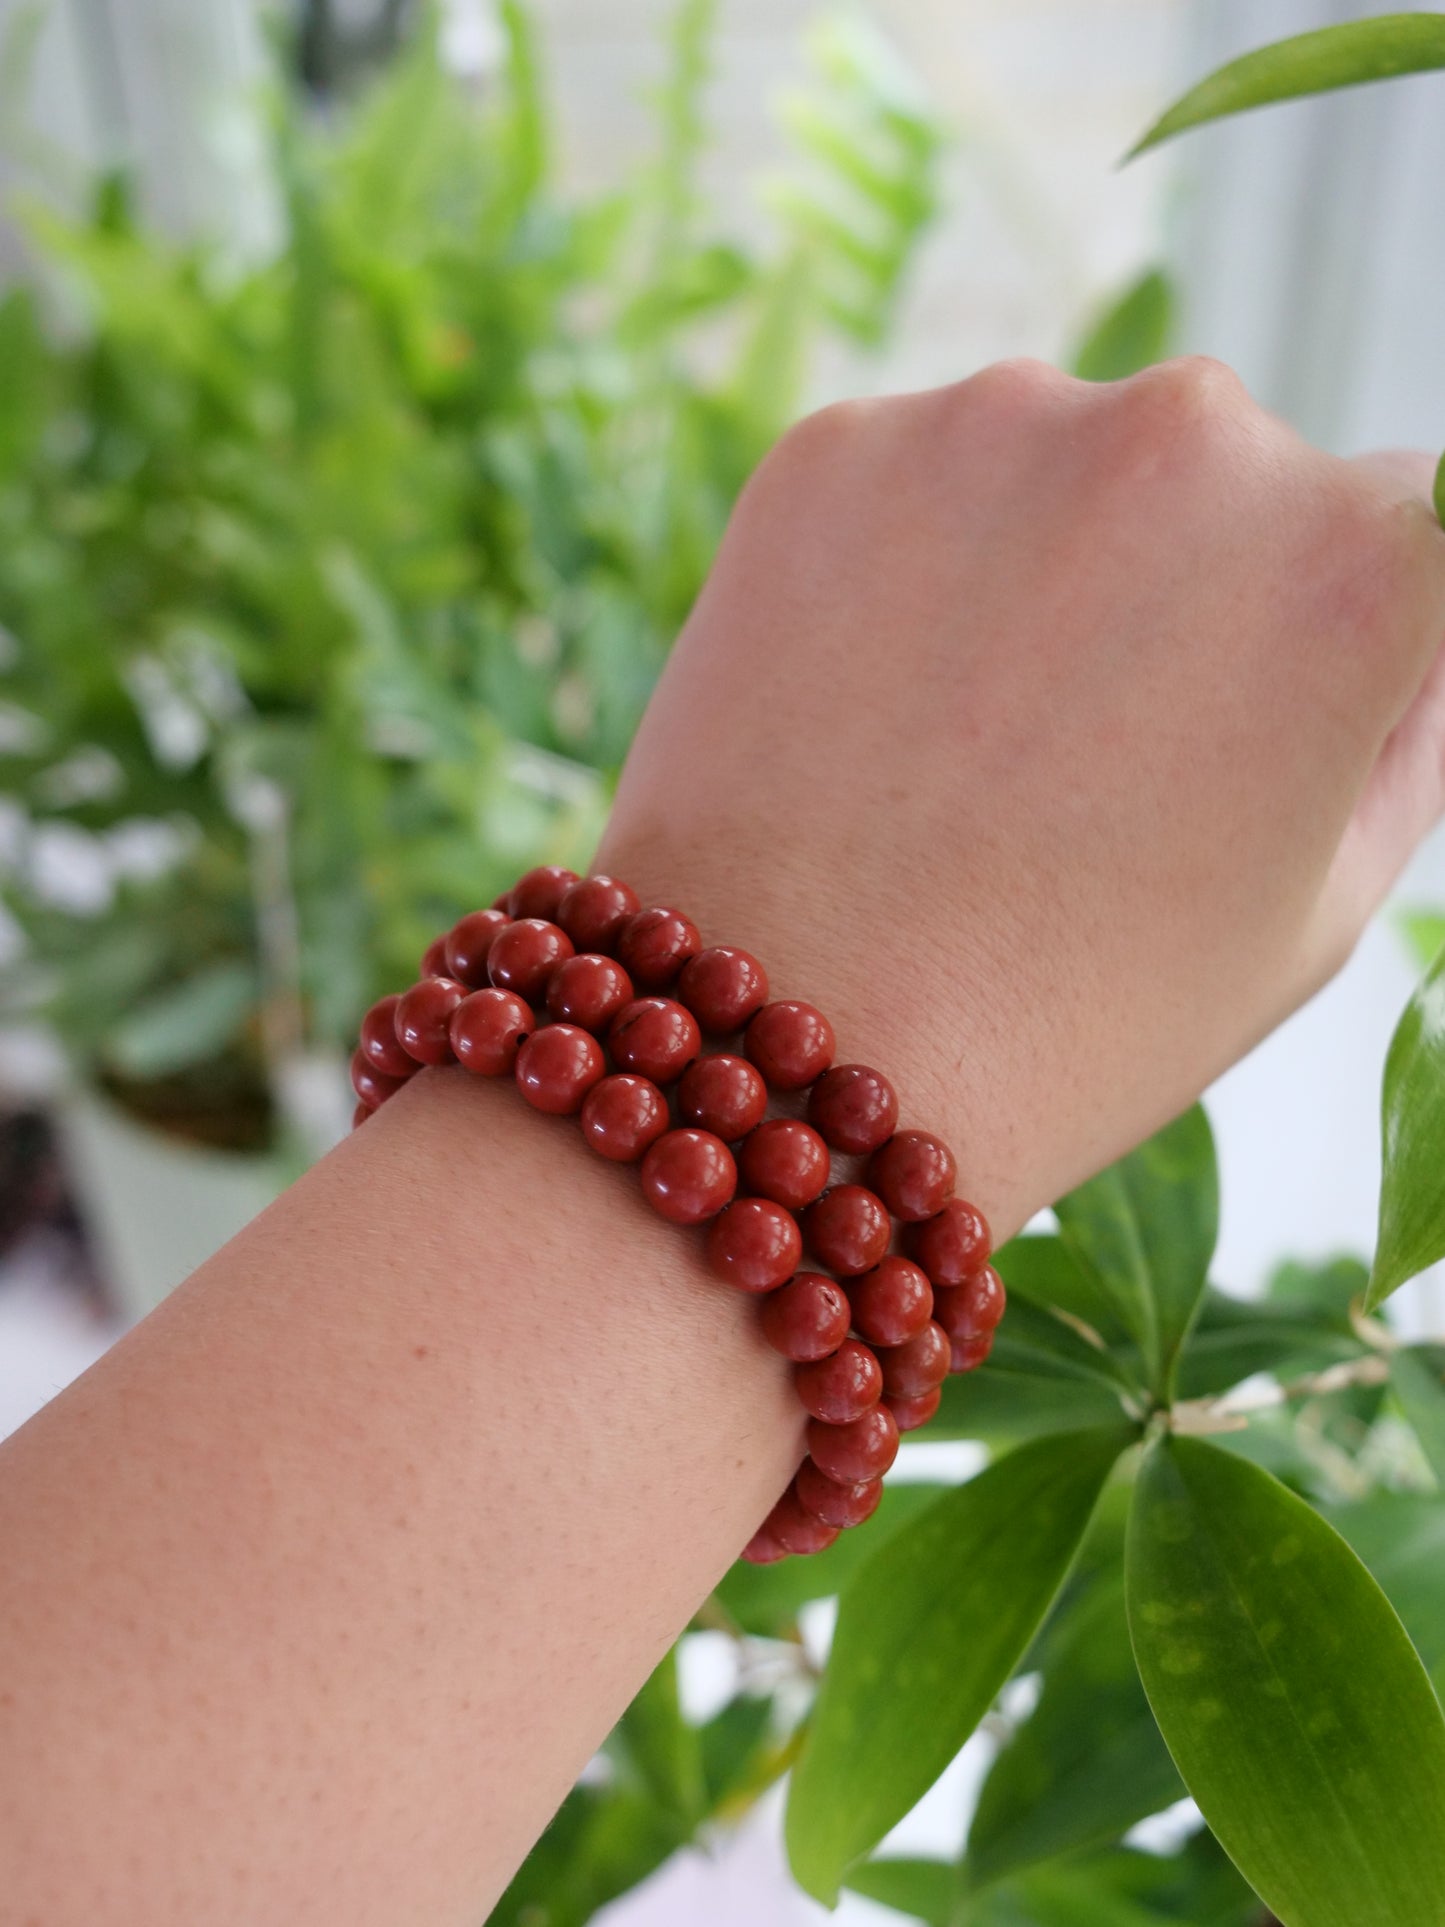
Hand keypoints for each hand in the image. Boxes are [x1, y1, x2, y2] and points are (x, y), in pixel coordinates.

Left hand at [601, 357, 1444, 1234]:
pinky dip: (903, 572)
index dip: (1324, 642)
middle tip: (1088, 758)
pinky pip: (909, 487)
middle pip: (1225, 480)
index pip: (1402, 528)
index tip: (1244, 726)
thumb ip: (1405, 728)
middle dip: (1182, 589)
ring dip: (1036, 566)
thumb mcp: (1321, 906)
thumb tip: (1402, 628)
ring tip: (964, 752)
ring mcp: (993, 426)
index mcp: (1351, 559)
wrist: (793, 1057)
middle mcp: (1188, 438)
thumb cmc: (1076, 1020)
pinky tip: (871, 713)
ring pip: (1057, 467)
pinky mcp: (831, 451)